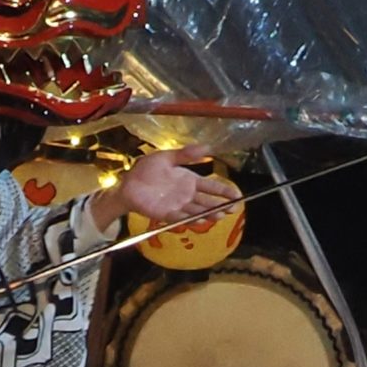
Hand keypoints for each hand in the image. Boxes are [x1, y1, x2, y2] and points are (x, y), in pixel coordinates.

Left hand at [89, 145, 227, 231]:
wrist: (129, 183)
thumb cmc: (147, 170)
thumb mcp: (167, 157)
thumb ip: (186, 154)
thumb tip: (207, 147)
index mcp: (189, 180)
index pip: (211, 187)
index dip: (224, 191)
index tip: (237, 195)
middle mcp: (187, 195)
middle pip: (208, 202)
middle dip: (221, 205)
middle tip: (233, 208)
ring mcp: (178, 205)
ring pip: (197, 211)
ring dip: (209, 214)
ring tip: (220, 215)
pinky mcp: (166, 213)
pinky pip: (180, 217)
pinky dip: (190, 219)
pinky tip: (200, 220)